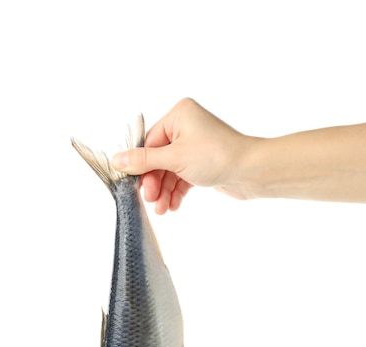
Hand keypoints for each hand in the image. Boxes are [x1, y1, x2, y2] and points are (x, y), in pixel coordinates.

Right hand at [112, 98, 253, 213]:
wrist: (251, 171)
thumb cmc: (217, 156)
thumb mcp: (174, 158)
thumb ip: (144, 161)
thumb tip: (117, 161)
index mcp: (179, 115)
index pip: (149, 142)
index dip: (142, 167)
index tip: (136, 186)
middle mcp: (187, 127)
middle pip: (158, 158)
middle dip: (154, 183)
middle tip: (151, 200)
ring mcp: (195, 146)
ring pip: (170, 171)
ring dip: (164, 191)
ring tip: (162, 210)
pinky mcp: (203, 163)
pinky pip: (182, 177)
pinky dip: (177, 192)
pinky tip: (173, 206)